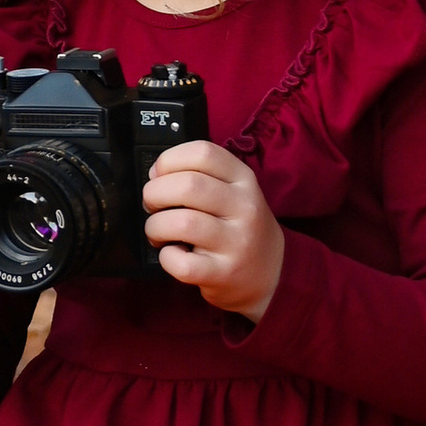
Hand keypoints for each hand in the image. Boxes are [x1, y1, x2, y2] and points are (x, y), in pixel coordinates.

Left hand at [144, 139, 284, 319]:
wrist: (273, 272)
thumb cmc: (238, 228)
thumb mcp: (234, 192)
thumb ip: (200, 176)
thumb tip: (155, 175)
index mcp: (243, 179)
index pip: (203, 153)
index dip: (168, 161)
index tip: (158, 175)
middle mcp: (245, 207)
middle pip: (188, 185)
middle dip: (154, 194)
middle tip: (152, 206)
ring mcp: (237, 242)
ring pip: (182, 222)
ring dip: (156, 227)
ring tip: (159, 233)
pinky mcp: (225, 273)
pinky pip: (182, 263)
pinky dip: (166, 258)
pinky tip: (173, 254)